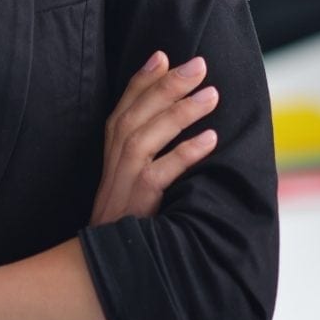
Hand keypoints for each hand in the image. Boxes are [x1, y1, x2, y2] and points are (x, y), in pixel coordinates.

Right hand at [90, 52, 219, 224]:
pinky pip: (159, 175)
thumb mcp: (130, 179)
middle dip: (166, 86)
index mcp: (112, 154)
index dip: (141, 81)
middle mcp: (114, 164)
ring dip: (179, 113)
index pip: (124, 108)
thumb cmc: (128, 217)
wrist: (107, 263)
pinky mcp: (136, 205)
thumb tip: (176, 112)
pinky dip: (184, 154)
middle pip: (135, 116)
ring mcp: (123, 183)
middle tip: (199, 65)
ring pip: (145, 138)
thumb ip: (146, 146)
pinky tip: (210, 139)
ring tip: (211, 94)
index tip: (162, 55)